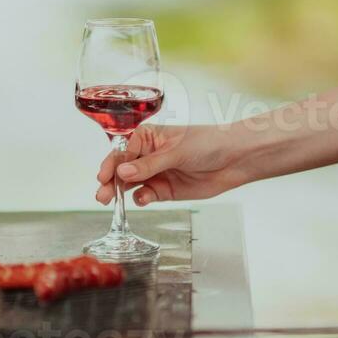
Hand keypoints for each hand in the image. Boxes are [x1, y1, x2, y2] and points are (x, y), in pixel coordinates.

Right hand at [95, 123, 252, 206]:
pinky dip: (142, 199)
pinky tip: (144, 199)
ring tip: (111, 201)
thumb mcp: (176, 151)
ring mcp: (155, 173)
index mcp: (147, 137)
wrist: (235, 160)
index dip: (111, 164)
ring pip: (130, 185)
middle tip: (101, 195)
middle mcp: (147, 155)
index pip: (121, 151)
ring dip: (120, 192)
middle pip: (121, 170)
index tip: (103, 177)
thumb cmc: (208, 143)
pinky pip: (145, 196)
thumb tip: (122, 174)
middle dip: (110, 182)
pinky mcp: (164, 190)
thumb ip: (148, 165)